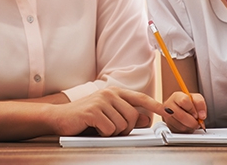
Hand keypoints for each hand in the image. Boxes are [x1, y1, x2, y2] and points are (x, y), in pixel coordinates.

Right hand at [47, 86, 166, 136]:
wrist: (60, 118)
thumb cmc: (85, 117)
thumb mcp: (108, 115)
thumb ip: (127, 115)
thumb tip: (146, 117)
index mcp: (115, 92)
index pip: (140, 98)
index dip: (154, 105)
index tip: (167, 111)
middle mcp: (110, 93)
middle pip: (133, 116)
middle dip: (126, 128)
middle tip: (112, 130)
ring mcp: (101, 101)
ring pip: (122, 124)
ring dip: (113, 132)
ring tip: (101, 128)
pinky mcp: (93, 111)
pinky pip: (110, 129)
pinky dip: (104, 134)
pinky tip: (94, 128)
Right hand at [162, 91, 205, 132]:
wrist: (180, 109)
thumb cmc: (188, 104)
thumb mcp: (196, 98)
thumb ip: (200, 104)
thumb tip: (201, 115)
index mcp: (176, 96)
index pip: (184, 101)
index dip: (192, 109)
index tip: (196, 114)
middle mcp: (168, 105)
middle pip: (181, 116)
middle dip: (192, 122)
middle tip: (196, 122)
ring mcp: (166, 116)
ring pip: (180, 126)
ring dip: (189, 127)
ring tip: (190, 122)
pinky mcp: (167, 126)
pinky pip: (178, 131)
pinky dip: (185, 130)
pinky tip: (186, 125)